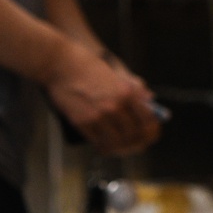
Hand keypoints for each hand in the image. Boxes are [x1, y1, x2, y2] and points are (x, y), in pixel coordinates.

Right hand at [46, 42, 161, 154]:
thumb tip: (150, 100)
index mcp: (127, 92)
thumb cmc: (88, 66)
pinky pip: (99, 142)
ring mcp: (98, 115)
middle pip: (134, 135)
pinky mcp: (82, 122)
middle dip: (137, 143)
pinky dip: (104, 146)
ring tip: (120, 147)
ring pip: (117, 142)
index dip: (152, 131)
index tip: (150, 135)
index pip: (148, 121)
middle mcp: (115, 106)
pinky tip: (105, 145)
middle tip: (136, 145)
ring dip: (120, 148)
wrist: (61, 64)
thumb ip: (135, 88)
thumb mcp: (117, 73)